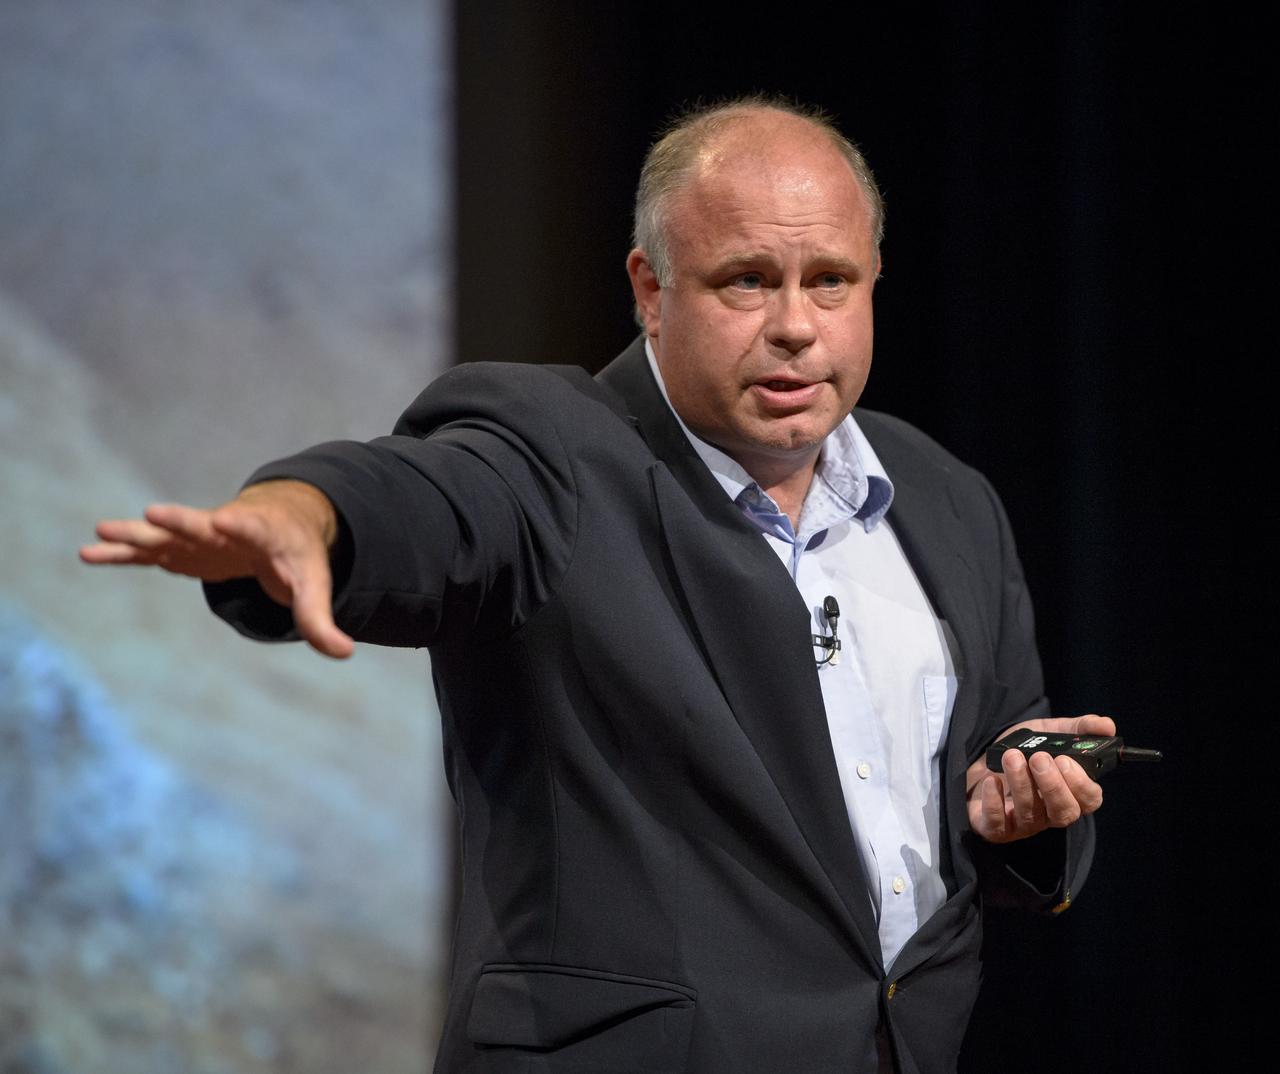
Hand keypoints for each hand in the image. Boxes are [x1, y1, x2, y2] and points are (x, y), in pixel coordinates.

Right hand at [80, 480, 353, 658]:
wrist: (279, 524)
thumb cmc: (298, 554)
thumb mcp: (314, 583)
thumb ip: (321, 618)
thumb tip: (344, 652)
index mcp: (263, 532)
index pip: (253, 527)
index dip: (240, 524)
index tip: (225, 519)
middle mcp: (225, 529)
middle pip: (201, 524)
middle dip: (180, 521)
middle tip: (154, 514)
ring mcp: (199, 538)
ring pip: (164, 536)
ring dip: (135, 535)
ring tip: (99, 532)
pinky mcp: (182, 549)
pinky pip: (148, 551)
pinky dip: (122, 553)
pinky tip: (89, 553)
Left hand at [967, 714, 1115, 843]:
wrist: (978, 761)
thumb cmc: (1021, 751)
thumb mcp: (1048, 732)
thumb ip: (1078, 728)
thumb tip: (1107, 725)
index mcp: (1069, 792)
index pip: (1089, 800)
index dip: (1081, 784)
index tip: (1065, 760)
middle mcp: (1050, 813)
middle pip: (1064, 812)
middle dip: (1052, 785)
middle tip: (1039, 758)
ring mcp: (1024, 824)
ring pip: (1031, 813)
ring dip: (1022, 783)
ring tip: (1012, 757)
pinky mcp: (996, 829)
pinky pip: (998, 824)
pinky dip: (995, 802)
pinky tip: (991, 780)